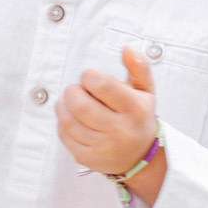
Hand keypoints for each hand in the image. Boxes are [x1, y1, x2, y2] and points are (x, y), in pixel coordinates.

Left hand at [57, 45, 157, 175]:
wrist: (141, 156)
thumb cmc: (138, 116)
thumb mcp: (145, 91)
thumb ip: (139, 67)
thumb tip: (127, 49)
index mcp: (135, 110)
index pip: (102, 85)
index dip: (89, 76)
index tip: (90, 77)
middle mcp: (121, 131)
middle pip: (81, 105)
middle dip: (72, 92)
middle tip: (77, 90)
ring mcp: (104, 147)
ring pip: (69, 122)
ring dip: (63, 105)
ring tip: (71, 101)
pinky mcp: (89, 158)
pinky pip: (65, 136)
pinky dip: (62, 122)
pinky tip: (70, 117)